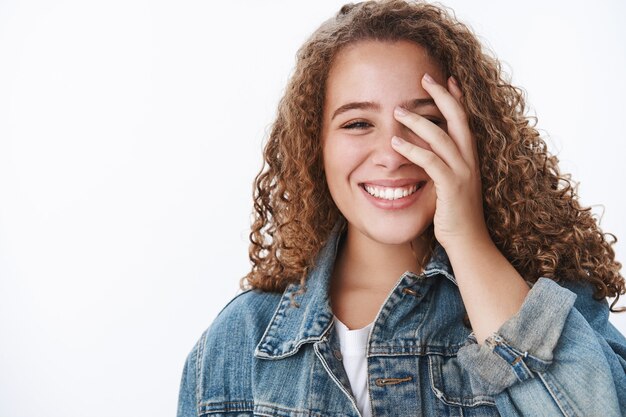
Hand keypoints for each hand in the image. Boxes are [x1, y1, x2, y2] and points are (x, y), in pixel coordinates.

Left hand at [391, 73, 489, 249]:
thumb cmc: (456, 215)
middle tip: (424, 77)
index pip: (464, 119)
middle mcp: (470, 160)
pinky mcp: (451, 187)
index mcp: (470, 157)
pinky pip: (431, 162)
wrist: (469, 243)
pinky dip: (413, 149)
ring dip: (418, 120)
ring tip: (398, 111)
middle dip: (441, 95)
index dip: (456, 97)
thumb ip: (443, 167)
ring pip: (441, 136)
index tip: (446, 79)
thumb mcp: (451, 185)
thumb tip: (427, 155)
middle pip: (458, 118)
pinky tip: (396, 143)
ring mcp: (462, 172)